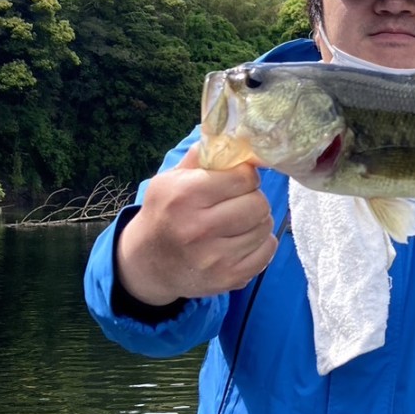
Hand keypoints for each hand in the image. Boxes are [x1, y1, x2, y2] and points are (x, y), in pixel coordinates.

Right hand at [116, 143, 278, 305]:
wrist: (148, 263)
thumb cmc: (165, 212)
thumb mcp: (171, 179)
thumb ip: (203, 155)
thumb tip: (236, 135)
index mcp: (185, 196)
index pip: (243, 178)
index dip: (244, 177)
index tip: (235, 181)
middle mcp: (199, 228)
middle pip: (258, 204)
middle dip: (252, 199)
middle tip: (239, 202)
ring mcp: (215, 258)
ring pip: (265, 227)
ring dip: (257, 221)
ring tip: (239, 221)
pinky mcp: (228, 278)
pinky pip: (267, 252)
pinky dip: (261, 243)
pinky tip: (243, 240)